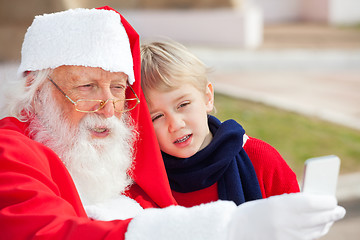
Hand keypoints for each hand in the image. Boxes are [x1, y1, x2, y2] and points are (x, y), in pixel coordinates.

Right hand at [227, 193, 345, 239]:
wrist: (235, 231)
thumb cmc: (252, 212)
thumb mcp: (271, 202)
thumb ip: (291, 202)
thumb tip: (314, 202)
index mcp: (279, 205)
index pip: (312, 203)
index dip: (325, 201)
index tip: (331, 198)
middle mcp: (286, 222)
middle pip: (317, 217)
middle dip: (331, 213)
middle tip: (339, 209)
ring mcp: (287, 236)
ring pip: (315, 230)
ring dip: (326, 223)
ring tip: (331, 218)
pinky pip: (308, 238)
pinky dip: (317, 232)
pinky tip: (320, 227)